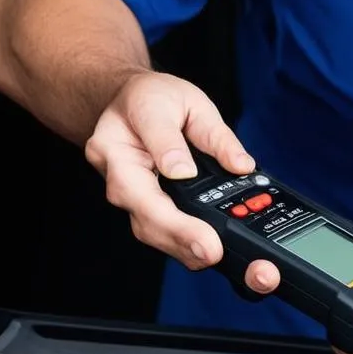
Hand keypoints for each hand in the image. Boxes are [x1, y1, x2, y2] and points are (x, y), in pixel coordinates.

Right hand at [83, 71, 277, 289]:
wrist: (127, 104)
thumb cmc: (154, 99)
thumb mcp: (190, 101)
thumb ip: (213, 134)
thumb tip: (238, 164)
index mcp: (120, 133)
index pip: (147, 146)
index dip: (167, 160)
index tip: (187, 174)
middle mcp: (114, 167)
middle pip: (142, 204)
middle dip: (177, 230)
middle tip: (210, 248)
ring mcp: (123, 192)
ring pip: (146, 226)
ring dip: (179, 245)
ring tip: (212, 254)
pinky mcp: (138, 207)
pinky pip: (155, 229)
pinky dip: (179, 243)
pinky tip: (203, 251)